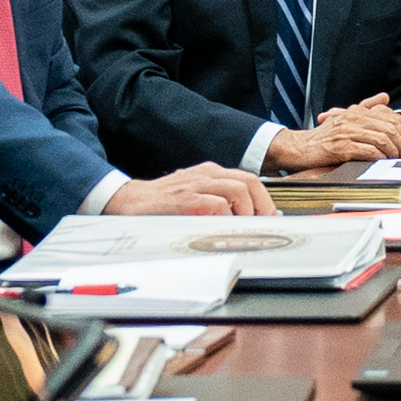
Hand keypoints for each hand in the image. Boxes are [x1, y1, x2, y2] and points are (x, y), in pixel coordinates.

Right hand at [105, 162, 275, 216]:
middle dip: (262, 204)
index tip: (268, 216)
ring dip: (246, 211)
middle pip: (249, 181)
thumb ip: (219, 201)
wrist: (131, 202)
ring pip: (238, 190)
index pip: (248, 179)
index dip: (264, 199)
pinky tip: (223, 227)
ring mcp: (196, 185)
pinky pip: (217, 205)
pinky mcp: (186, 199)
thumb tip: (247, 217)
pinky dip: (226, 217)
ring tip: (241, 226)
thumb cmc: (164, 203)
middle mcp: (206, 174)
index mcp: (211, 173)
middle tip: (262, 222)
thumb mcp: (196, 195)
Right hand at [266, 93, 400, 170]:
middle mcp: (353, 119)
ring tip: (397, 159)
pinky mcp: (340, 148)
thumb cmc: (323, 136)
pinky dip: (378, 157)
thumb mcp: (344, 117)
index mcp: (356, 112)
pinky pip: (366, 151)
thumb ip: (365, 106)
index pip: (390, 119)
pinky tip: (382, 161)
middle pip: (390, 129)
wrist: (298, 148)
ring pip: (381, 140)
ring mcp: (346, 133)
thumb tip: (385, 97)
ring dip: (393, 152)